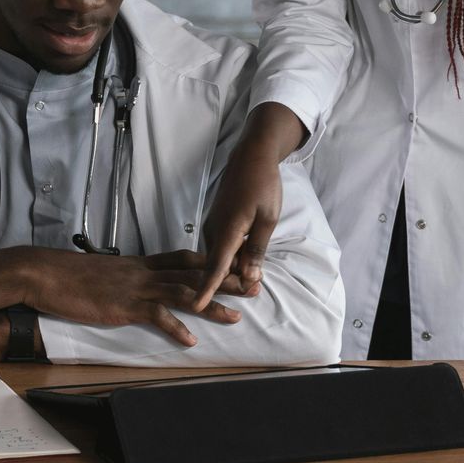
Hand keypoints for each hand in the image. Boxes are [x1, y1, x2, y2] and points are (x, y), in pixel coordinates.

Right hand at [18, 248, 247, 348]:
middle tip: (253, 286)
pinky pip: (155, 316)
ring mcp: (135, 288)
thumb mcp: (106, 271)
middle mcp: (144, 272)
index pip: (183, 257)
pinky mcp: (124, 305)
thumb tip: (136, 284)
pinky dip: (175, 328)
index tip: (234, 265)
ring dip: (211, 305)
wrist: (47, 274)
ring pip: (182, 293)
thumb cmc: (71, 276)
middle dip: (225, 280)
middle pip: (193, 272)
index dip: (210, 261)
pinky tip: (190, 340)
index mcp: (140, 263)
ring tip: (235, 317)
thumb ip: (126, 276)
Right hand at [194, 103, 304, 309]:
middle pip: (217, 264)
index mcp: (227, 230)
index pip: (215, 266)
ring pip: (219, 255)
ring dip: (233, 268)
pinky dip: (231, 255)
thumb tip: (250, 277)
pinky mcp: (217, 220)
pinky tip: (246, 257)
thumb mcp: (267, 220)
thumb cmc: (263, 185)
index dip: (206, 288)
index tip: (196, 306)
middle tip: (255, 291)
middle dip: (230, 282)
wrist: (252, 156)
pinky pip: (221, 245)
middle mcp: (215, 229)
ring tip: (254, 277)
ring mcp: (214, 224)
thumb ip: (257, 250)